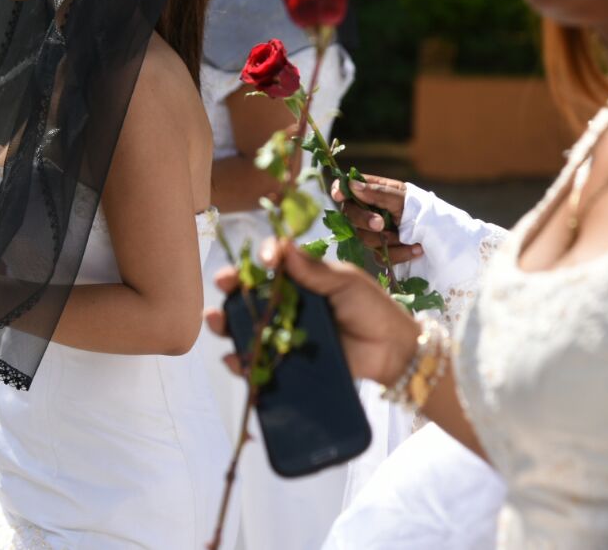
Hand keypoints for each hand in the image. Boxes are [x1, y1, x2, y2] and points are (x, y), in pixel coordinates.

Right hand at [203, 238, 420, 386]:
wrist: (391, 350)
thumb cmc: (372, 307)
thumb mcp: (345, 281)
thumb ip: (314, 270)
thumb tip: (282, 248)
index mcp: (301, 278)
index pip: (273, 262)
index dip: (262, 257)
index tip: (264, 261)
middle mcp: (287, 303)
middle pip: (250, 293)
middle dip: (231, 287)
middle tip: (223, 283)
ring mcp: (285, 332)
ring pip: (248, 326)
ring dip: (226, 322)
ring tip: (216, 320)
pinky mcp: (287, 361)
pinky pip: (259, 360)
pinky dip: (242, 361)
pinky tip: (234, 358)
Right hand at [331, 175, 421, 264]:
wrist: (442, 237)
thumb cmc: (423, 210)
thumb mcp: (403, 198)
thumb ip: (377, 192)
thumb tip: (352, 184)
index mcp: (374, 192)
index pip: (347, 188)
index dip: (339, 191)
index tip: (339, 197)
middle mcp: (370, 211)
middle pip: (350, 215)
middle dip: (365, 220)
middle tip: (380, 224)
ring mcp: (374, 233)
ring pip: (364, 238)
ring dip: (388, 240)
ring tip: (409, 238)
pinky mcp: (381, 252)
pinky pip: (379, 256)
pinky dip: (399, 253)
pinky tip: (415, 249)